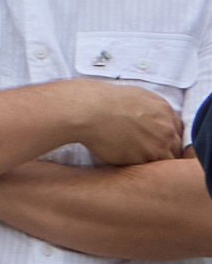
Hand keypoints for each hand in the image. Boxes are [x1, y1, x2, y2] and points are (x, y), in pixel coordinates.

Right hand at [67, 78, 191, 164]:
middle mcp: (166, 129)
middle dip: (162, 150)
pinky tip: (123, 159)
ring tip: (132, 157)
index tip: (154, 140)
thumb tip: (150, 118)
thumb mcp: (136, 95)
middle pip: (174, 147)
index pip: (175, 130)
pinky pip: (146, 168)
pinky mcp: (142, 159)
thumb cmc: (103, 100)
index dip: (165, 137)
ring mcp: (156, 146)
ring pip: (163, 160)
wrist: (88, 111)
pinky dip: (137, 165)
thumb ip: (151, 109)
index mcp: (165, 111)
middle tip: (143, 151)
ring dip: (152, 160)